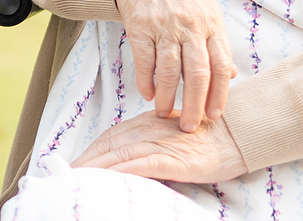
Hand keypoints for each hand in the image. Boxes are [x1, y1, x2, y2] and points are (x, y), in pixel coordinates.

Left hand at [72, 110, 247, 183]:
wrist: (236, 134)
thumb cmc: (207, 137)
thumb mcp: (173, 134)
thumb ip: (152, 141)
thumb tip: (130, 158)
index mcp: (147, 122)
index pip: (110, 137)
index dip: (91, 150)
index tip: (74, 164)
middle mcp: (148, 129)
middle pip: (108, 145)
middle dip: (86, 161)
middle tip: (66, 175)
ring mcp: (159, 143)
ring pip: (120, 154)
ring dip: (96, 167)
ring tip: (77, 179)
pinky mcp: (172, 158)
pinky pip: (142, 164)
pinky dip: (123, 171)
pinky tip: (109, 177)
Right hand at [112, 0, 234, 131]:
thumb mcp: (206, 9)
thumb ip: (217, 42)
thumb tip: (233, 74)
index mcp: (211, 23)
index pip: (221, 65)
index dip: (220, 94)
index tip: (215, 116)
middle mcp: (191, 25)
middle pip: (197, 73)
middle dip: (194, 105)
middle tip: (190, 127)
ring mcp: (164, 25)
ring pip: (169, 71)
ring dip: (167, 97)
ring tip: (164, 113)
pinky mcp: (140, 25)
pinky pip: (144, 60)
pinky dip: (146, 81)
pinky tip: (147, 93)